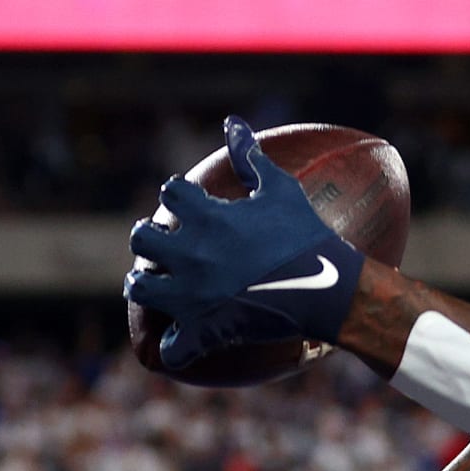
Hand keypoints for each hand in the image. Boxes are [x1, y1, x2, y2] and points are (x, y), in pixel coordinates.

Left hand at [124, 116, 364, 367]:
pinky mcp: (204, 330)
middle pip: (142, 239)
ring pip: (141, 290)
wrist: (329, 288)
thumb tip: (232, 123)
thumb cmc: (307, 235)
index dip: (178, 195)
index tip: (187, 202)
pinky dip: (174, 347)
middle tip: (163, 243)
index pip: (171, 194)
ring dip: (144, 286)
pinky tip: (180, 342)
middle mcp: (191, 254)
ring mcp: (193, 295)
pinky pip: (172, 347)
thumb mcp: (281, 189)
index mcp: (208, 218)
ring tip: (155, 285)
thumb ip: (250, 156)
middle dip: (149, 238)